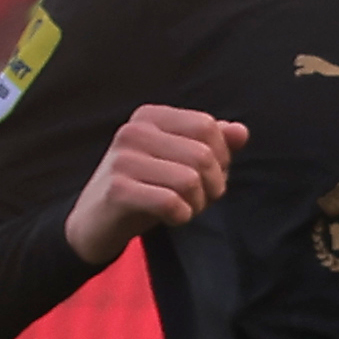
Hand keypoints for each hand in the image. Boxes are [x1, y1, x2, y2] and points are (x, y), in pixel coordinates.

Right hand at [66, 106, 243, 265]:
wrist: (97, 221)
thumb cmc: (147, 187)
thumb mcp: (182, 161)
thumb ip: (213, 144)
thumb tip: (240, 131)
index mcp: (151, 117)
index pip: (207, 127)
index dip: (221, 157)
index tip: (207, 175)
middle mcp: (133, 131)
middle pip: (203, 156)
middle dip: (213, 185)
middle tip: (198, 198)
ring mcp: (122, 159)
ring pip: (190, 180)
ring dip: (198, 203)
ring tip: (183, 207)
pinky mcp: (117, 189)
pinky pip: (171, 202)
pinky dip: (181, 216)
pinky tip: (170, 217)